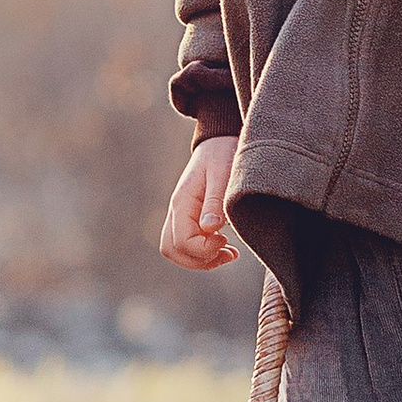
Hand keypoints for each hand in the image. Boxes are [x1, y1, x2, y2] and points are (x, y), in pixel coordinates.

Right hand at [159, 133, 239, 270]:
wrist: (218, 141)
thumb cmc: (222, 154)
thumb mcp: (222, 174)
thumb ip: (215, 202)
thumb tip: (210, 229)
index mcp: (182, 202)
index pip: (182, 241)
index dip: (205, 249)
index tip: (227, 241)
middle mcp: (176, 211)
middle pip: (173, 250)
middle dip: (200, 260)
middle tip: (228, 252)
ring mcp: (180, 215)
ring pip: (177, 251)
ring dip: (202, 260)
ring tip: (229, 253)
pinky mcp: (189, 218)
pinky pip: (186, 244)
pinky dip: (203, 253)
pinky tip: (226, 247)